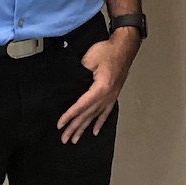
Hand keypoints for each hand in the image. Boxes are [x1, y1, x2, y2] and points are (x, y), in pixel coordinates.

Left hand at [57, 29, 139, 143]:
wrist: (124, 46)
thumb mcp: (89, 59)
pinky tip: (95, 130)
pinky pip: (106, 112)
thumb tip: (70, 86)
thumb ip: (79, 74)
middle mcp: (107, 95)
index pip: (81, 105)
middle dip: (75, 127)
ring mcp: (112, 96)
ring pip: (96, 116)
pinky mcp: (114, 93)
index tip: (61, 125)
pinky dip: (100, 122)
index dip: (70, 116)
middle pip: (88, 114)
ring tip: (76, 138)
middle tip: (65, 138)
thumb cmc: (109, 50)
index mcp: (101, 88)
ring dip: (85, 128)